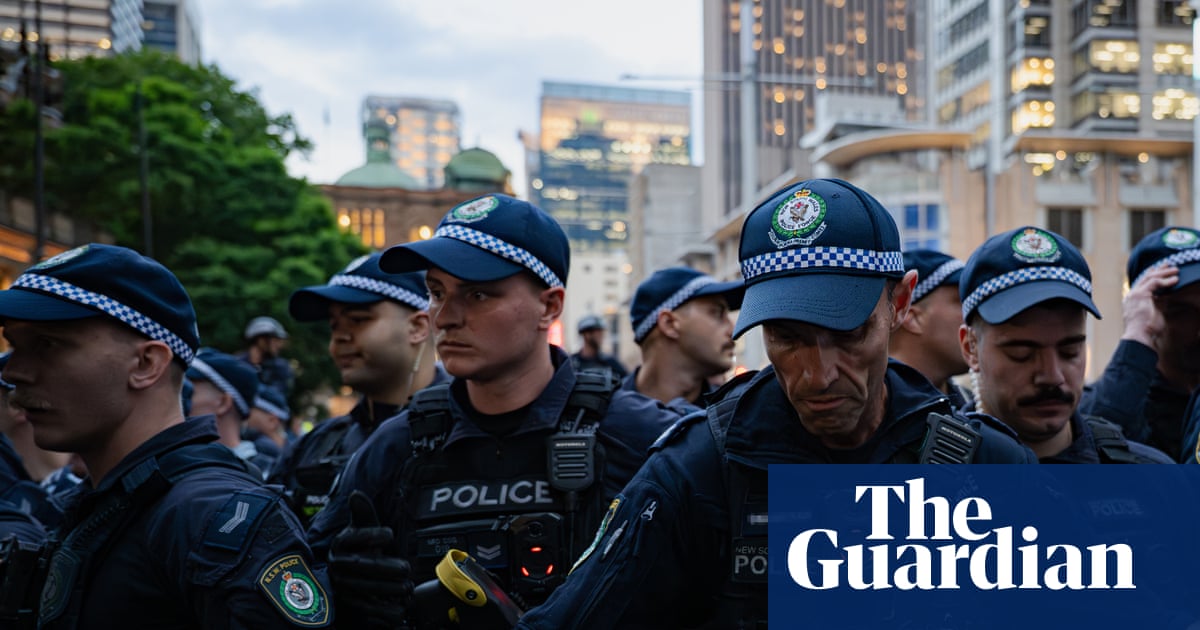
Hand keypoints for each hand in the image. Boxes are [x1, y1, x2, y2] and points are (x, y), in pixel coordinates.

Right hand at [328, 491, 413, 628]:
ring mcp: (341, 587)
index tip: (390, 534)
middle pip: (360, 565)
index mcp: (340, 544)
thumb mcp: (361, 531)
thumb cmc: (359, 551)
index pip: (351, 537)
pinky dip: (385, 612)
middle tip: (406, 568)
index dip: (371, 535)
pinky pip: (366, 611)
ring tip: (407, 588)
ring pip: (363, 589)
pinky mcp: (348, 608)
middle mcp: (337, 566)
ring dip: (388, 589)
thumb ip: (363, 514)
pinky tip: (400, 607)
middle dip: (385, 567)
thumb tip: (355, 494)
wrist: (346, 582)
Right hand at [1123, 264, 1177, 349]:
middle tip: (1168, 265)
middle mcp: (1131, 295)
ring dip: (1164, 273)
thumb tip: (1166, 296)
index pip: (1142, 283)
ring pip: (1150, 277)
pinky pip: (1155, 283)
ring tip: (1176, 270)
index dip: (1151, 275)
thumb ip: (1158, 303)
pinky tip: (1175, 280)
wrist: (1139, 335)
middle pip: (1145, 278)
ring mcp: (1134, 294)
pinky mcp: (1140, 294)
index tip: (1159, 270)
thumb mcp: (1154, 313)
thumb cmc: (1146, 329)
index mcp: (1132, 300)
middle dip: (1158, 270)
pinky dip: (1166, 280)